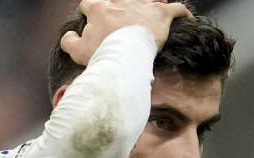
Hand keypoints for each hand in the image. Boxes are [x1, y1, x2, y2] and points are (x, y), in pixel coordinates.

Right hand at [60, 0, 192, 65]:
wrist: (126, 56)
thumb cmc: (102, 54)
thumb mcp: (77, 51)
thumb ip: (69, 41)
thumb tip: (69, 35)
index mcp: (98, 8)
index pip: (90, 4)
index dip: (91, 13)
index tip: (94, 23)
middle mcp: (119, 1)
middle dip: (119, 7)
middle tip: (123, 22)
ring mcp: (141, 4)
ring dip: (148, 4)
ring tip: (151, 14)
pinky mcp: (160, 13)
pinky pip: (176, 7)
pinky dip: (181, 12)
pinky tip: (185, 18)